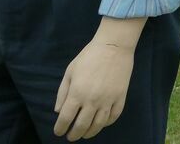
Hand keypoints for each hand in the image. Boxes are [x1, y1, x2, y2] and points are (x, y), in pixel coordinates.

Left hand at [53, 21, 142, 140]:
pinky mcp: (121, 97)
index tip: (59, 132)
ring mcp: (108, 100)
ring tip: (85, 134)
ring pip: (98, 125)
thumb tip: (58, 111)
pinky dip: (107, 123)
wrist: (114, 46)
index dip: (60, 128)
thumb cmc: (89, 56)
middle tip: (71, 136)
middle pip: (81, 126)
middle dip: (74, 134)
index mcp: (77, 93)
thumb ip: (62, 93)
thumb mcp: (70, 71)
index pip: (66, 118)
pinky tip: (101, 123)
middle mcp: (92, 100)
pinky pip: (114, 116)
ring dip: (90, 133)